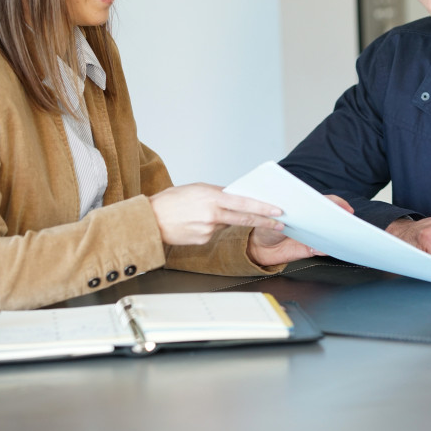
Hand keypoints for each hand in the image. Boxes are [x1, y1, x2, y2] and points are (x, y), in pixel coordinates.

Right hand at [148, 183, 282, 245]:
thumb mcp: (198, 189)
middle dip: (265, 221)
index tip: (278, 210)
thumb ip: (219, 193)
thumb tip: (239, 196)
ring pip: (227, 224)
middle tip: (281, 223)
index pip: (245, 203)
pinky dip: (211, 227)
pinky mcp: (203, 240)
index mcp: (212, 198)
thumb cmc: (172, 201)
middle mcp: (212, 214)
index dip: (263, 208)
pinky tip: (195, 223)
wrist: (149, 220)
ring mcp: (208, 230)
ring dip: (225, 220)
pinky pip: (214, 233)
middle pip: (245, 219)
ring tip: (203, 213)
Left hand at [246, 194, 351, 266]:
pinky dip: (327, 249)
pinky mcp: (310, 249)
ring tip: (342, 236)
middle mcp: (312, 220)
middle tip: (348, 223)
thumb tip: (300, 220)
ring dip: (337, 236)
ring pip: (330, 235)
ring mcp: (313, 235)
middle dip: (341, 220)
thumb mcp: (274, 218)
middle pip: (331, 218)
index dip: (337, 204)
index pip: (325, 202)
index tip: (345, 209)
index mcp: (304, 207)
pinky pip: (323, 250)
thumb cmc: (265, 225)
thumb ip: (287, 219)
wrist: (256, 245)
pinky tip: (330, 248)